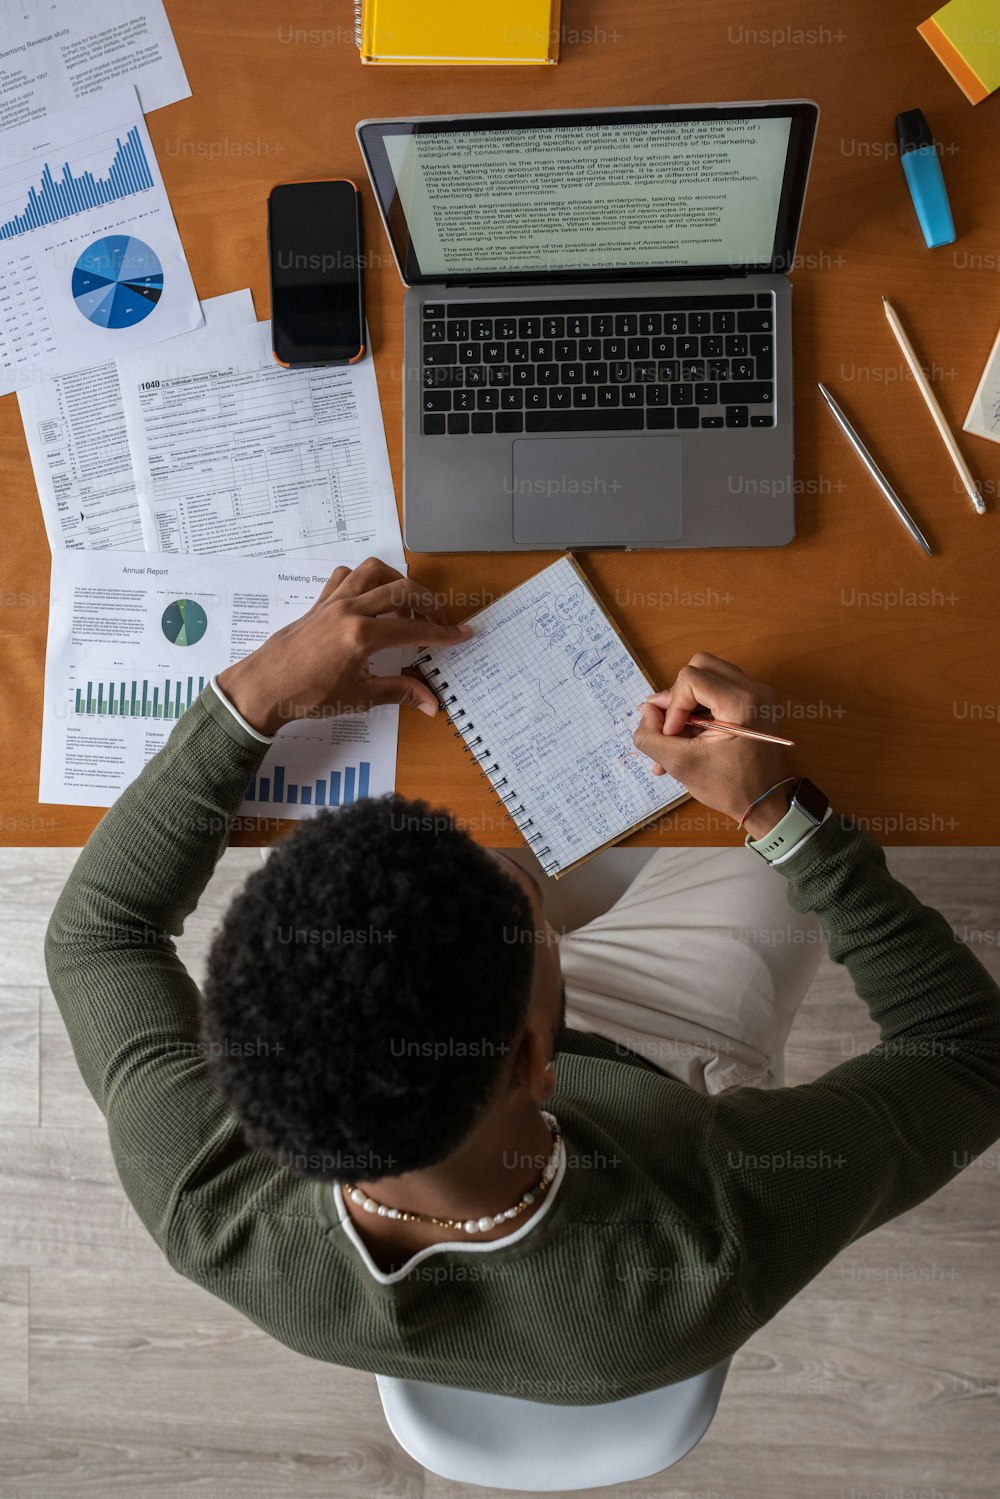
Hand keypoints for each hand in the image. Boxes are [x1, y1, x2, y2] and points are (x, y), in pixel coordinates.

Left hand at [216, 557, 471, 734]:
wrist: (264, 687)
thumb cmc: (309, 697)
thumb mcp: (360, 697)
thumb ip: (400, 692)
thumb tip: (433, 704)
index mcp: (362, 636)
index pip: (414, 629)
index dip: (443, 633)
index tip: (463, 635)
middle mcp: (350, 610)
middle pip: (402, 591)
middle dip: (429, 604)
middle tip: (441, 622)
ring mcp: (333, 601)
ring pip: (374, 571)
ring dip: (398, 582)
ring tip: (408, 604)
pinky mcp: (319, 601)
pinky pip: (347, 576)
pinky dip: (365, 580)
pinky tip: (372, 599)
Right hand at [632, 652, 794, 838]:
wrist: (767, 803)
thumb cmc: (729, 787)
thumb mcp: (679, 765)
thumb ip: (650, 736)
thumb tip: (645, 711)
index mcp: (741, 701)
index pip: (689, 678)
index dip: (672, 705)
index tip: (673, 735)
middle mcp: (754, 689)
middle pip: (700, 666)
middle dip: (678, 696)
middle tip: (671, 726)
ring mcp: (758, 693)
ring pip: (708, 676)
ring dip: (687, 702)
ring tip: (675, 735)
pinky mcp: (756, 701)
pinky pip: (719, 689)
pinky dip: (700, 707)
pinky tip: (688, 734)